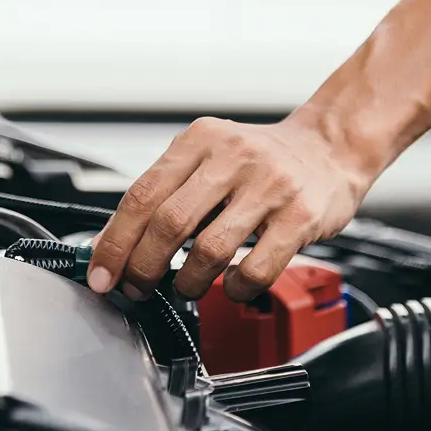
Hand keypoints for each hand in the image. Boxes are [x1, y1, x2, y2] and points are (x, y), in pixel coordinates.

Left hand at [86, 112, 375, 302]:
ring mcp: (269, 186)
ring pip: (209, 250)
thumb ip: (165, 193)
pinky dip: (235, 289)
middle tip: (136, 288)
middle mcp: (232, 157)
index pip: (142, 194)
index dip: (115, 241)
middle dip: (142, 266)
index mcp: (199, 141)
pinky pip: (255, 268)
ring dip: (188, 282)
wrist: (330, 147)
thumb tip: (112, 243)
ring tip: (186, 288)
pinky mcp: (300, 216)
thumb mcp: (208, 157)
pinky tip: (232, 286)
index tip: (101, 273)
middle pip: (168, 222)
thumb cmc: (261, 160)